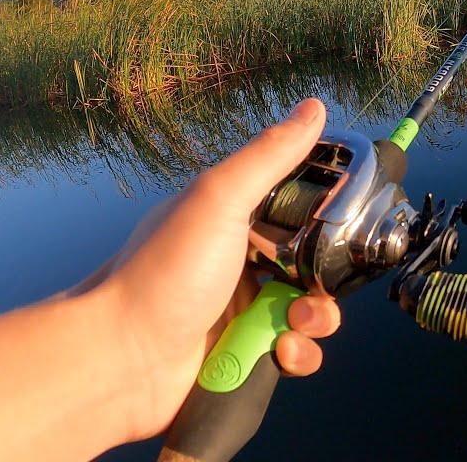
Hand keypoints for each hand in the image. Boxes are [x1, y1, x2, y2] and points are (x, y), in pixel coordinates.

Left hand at [87, 98, 339, 441]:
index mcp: (234, 220)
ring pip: (310, 310)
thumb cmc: (162, 273)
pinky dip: (296, 354)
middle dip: (326, 278)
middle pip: (313, 264)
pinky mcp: (244, 354)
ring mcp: (242, 310)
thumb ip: (270, 156)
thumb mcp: (219, 200)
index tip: (348, 225)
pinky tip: (279, 352)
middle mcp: (240, 263)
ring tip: (295, 324)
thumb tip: (314, 107)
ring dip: (316, 320)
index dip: (328, 217)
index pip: (299, 209)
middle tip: (317, 286)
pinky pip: (293, 352)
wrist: (118, 360)